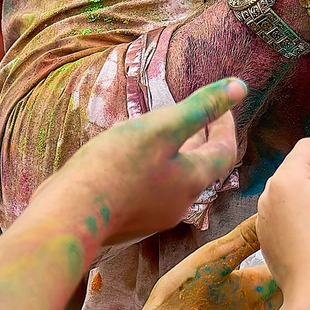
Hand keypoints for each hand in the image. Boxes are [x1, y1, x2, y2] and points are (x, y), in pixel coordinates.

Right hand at [44, 78, 245, 248]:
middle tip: (198, 115)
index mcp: (192, 181)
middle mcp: (178, 204)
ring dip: (176, 154)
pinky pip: (150, 190)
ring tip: (164, 132)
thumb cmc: (115, 167)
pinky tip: (132, 158)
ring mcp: (152, 216)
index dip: (225, 124)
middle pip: (200, 168)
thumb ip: (200, 108)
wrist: (69, 216)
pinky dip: (153, 169)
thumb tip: (240, 87)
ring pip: (174, 180)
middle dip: (201, 139)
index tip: (221, 103)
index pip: (224, 151)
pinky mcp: (128, 221)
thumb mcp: (161, 128)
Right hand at [116, 217, 280, 309]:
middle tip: (261, 258)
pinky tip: (216, 309)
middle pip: (276, 292)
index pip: (283, 270)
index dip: (280, 255)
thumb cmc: (180, 301)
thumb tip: (266, 219)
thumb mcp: (210, 259)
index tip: (274, 243)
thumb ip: (243, 238)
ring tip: (238, 281)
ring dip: (253, 296)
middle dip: (271, 275)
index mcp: (255, 292)